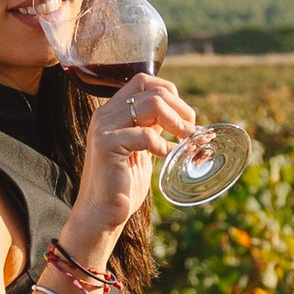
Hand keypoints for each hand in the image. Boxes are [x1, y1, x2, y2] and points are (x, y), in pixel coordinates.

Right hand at [70, 72, 204, 254]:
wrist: (102, 212)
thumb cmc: (124, 183)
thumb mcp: (142, 147)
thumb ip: (153, 126)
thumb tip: (182, 115)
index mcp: (113, 111)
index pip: (144, 80)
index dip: (169, 92)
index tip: (185, 117)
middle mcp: (105, 114)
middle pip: (151, 90)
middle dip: (179, 108)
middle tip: (190, 131)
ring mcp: (103, 128)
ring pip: (151, 105)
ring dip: (176, 122)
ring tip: (184, 140)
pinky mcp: (107, 145)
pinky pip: (145, 134)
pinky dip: (162, 144)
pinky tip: (164, 155)